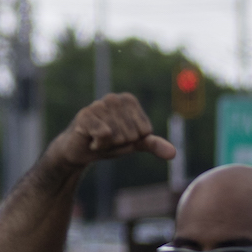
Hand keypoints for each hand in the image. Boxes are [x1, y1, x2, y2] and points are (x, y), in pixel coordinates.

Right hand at [46, 94, 173, 167]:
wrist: (78, 151)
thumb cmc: (107, 143)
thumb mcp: (133, 143)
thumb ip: (153, 145)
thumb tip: (173, 153)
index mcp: (128, 100)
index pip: (145, 131)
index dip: (133, 141)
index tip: (118, 137)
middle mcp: (114, 98)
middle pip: (133, 134)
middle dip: (121, 144)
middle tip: (106, 140)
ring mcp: (98, 105)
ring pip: (120, 136)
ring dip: (109, 146)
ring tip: (97, 140)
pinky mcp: (85, 115)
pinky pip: (106, 136)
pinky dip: (99, 145)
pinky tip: (90, 141)